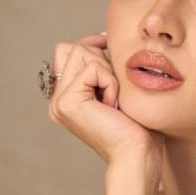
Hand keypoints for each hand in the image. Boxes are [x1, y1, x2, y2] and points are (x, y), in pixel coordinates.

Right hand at [48, 32, 162, 177]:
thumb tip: (102, 38)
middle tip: (117, 90)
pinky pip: (92, 68)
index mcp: (66, 98)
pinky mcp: (68, 102)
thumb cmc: (138, 128)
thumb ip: (104, 68)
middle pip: (72, 48)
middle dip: (101, 59)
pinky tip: (114, 105)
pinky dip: (110, 82)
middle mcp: (57, 100)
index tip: (112, 50)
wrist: (138, 156)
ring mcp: (59, 102)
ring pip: (80, 52)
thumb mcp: (119, 90)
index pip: (69, 51)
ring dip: (107, 71)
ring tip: (115, 99)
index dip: (92, 46)